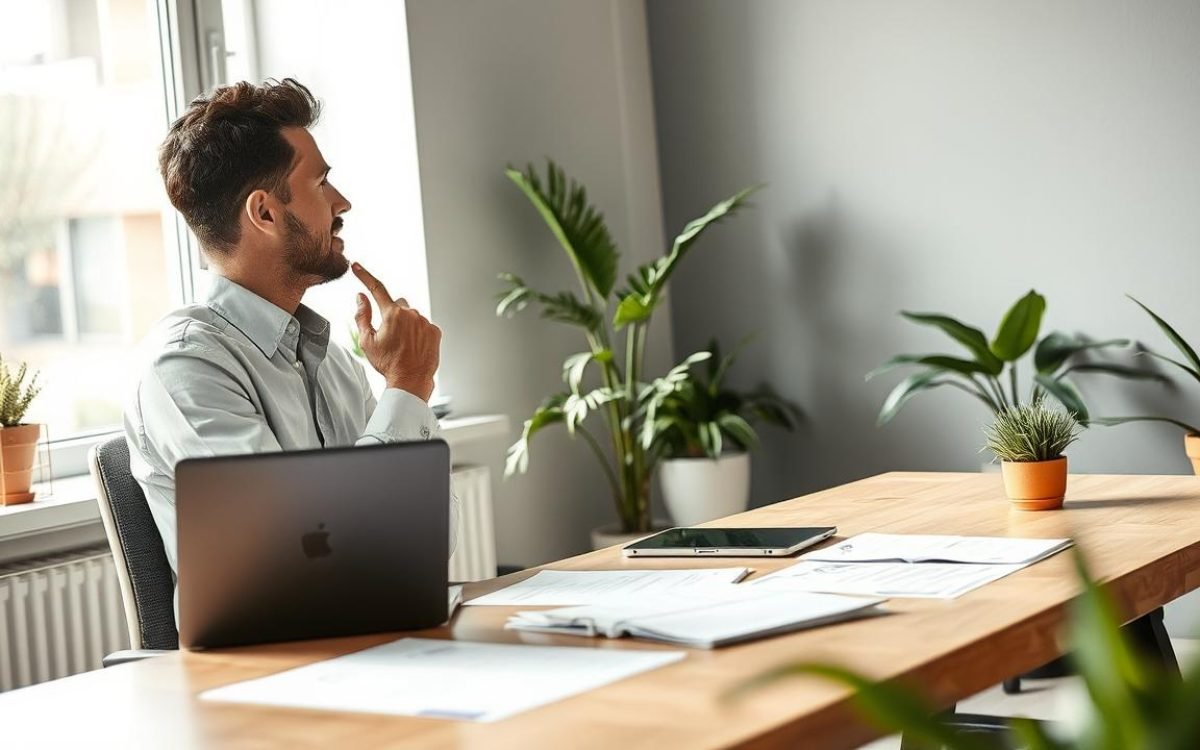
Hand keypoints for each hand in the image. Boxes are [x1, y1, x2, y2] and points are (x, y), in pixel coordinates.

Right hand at [352, 262, 440, 400]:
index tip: (356, 266)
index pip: (377, 289)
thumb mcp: (367, 341)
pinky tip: (414, 347)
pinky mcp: (435, 331)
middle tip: (389, 335)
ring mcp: (424, 322)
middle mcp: (411, 314)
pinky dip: (418, 333)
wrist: (410, 381)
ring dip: (406, 325)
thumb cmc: (388, 364)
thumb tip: (361, 297)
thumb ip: (362, 316)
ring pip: (412, 316)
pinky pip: (423, 325)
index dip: (365, 276)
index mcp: (392, 314)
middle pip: (397, 305)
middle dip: (392, 314)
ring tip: (403, 345)